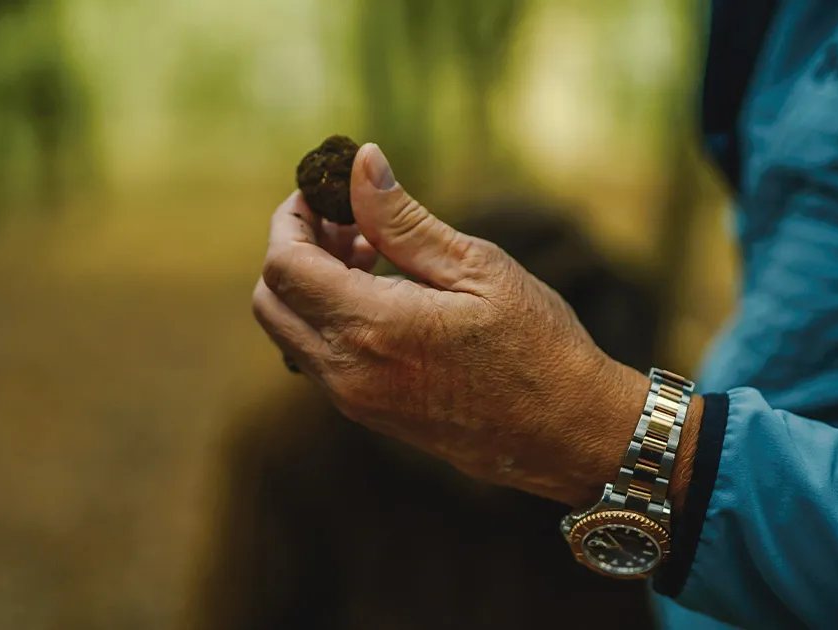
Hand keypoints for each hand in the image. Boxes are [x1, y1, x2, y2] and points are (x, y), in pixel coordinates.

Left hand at [252, 144, 691, 506]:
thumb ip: (404, 219)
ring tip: (372, 254)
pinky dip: (329, 318)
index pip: (285, 266)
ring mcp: (354, 400)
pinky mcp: (368, 414)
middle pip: (271, 301)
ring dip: (311, 286)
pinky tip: (382, 296)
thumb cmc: (536, 344)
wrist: (566, 433)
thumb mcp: (476, 267)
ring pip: (290, 332)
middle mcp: (348, 372)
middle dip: (294, 250)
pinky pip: (318, 358)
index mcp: (372, 328)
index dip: (292, 220)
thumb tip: (359, 163)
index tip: (323, 193)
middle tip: (346, 221)